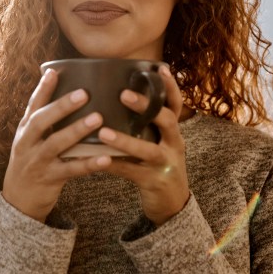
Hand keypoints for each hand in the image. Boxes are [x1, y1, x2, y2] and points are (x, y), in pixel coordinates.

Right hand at [2, 68, 111, 222]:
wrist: (18, 200)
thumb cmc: (31, 163)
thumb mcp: (29, 140)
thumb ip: (42, 121)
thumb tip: (58, 95)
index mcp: (25, 131)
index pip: (33, 106)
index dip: (42, 89)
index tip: (53, 72)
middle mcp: (28, 144)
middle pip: (42, 121)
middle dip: (61, 107)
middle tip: (84, 93)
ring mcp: (38, 161)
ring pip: (56, 144)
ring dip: (77, 130)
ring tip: (98, 119)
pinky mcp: (50, 179)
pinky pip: (72, 170)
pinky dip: (89, 163)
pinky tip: (106, 158)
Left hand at [97, 65, 188, 226]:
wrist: (172, 204)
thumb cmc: (158, 166)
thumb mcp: (159, 143)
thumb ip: (146, 125)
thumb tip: (119, 96)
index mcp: (173, 131)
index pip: (176, 105)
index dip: (171, 87)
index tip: (160, 68)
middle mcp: (174, 144)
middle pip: (166, 120)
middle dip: (146, 106)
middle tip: (123, 94)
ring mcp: (165, 164)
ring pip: (148, 150)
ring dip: (125, 140)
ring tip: (103, 132)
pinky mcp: (153, 182)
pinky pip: (131, 172)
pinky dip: (113, 166)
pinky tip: (96, 161)